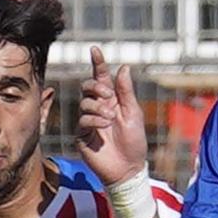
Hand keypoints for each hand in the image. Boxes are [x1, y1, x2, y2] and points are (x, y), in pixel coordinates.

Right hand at [76, 46, 150, 185]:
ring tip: (110, 119)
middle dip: (96, 87)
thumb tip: (123, 67)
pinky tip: (104, 127)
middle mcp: (99, 108)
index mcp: (112, 100)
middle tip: (108, 96)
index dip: (97, 63)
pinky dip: (94, 120)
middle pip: (88, 86)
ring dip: (98, 107)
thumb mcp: (133, 114)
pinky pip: (83, 120)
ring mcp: (89, 121)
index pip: (101, 78)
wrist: (128, 168)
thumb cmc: (134, 142)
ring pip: (84, 103)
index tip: (95, 50)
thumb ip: (126, 92)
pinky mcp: (82, 135)